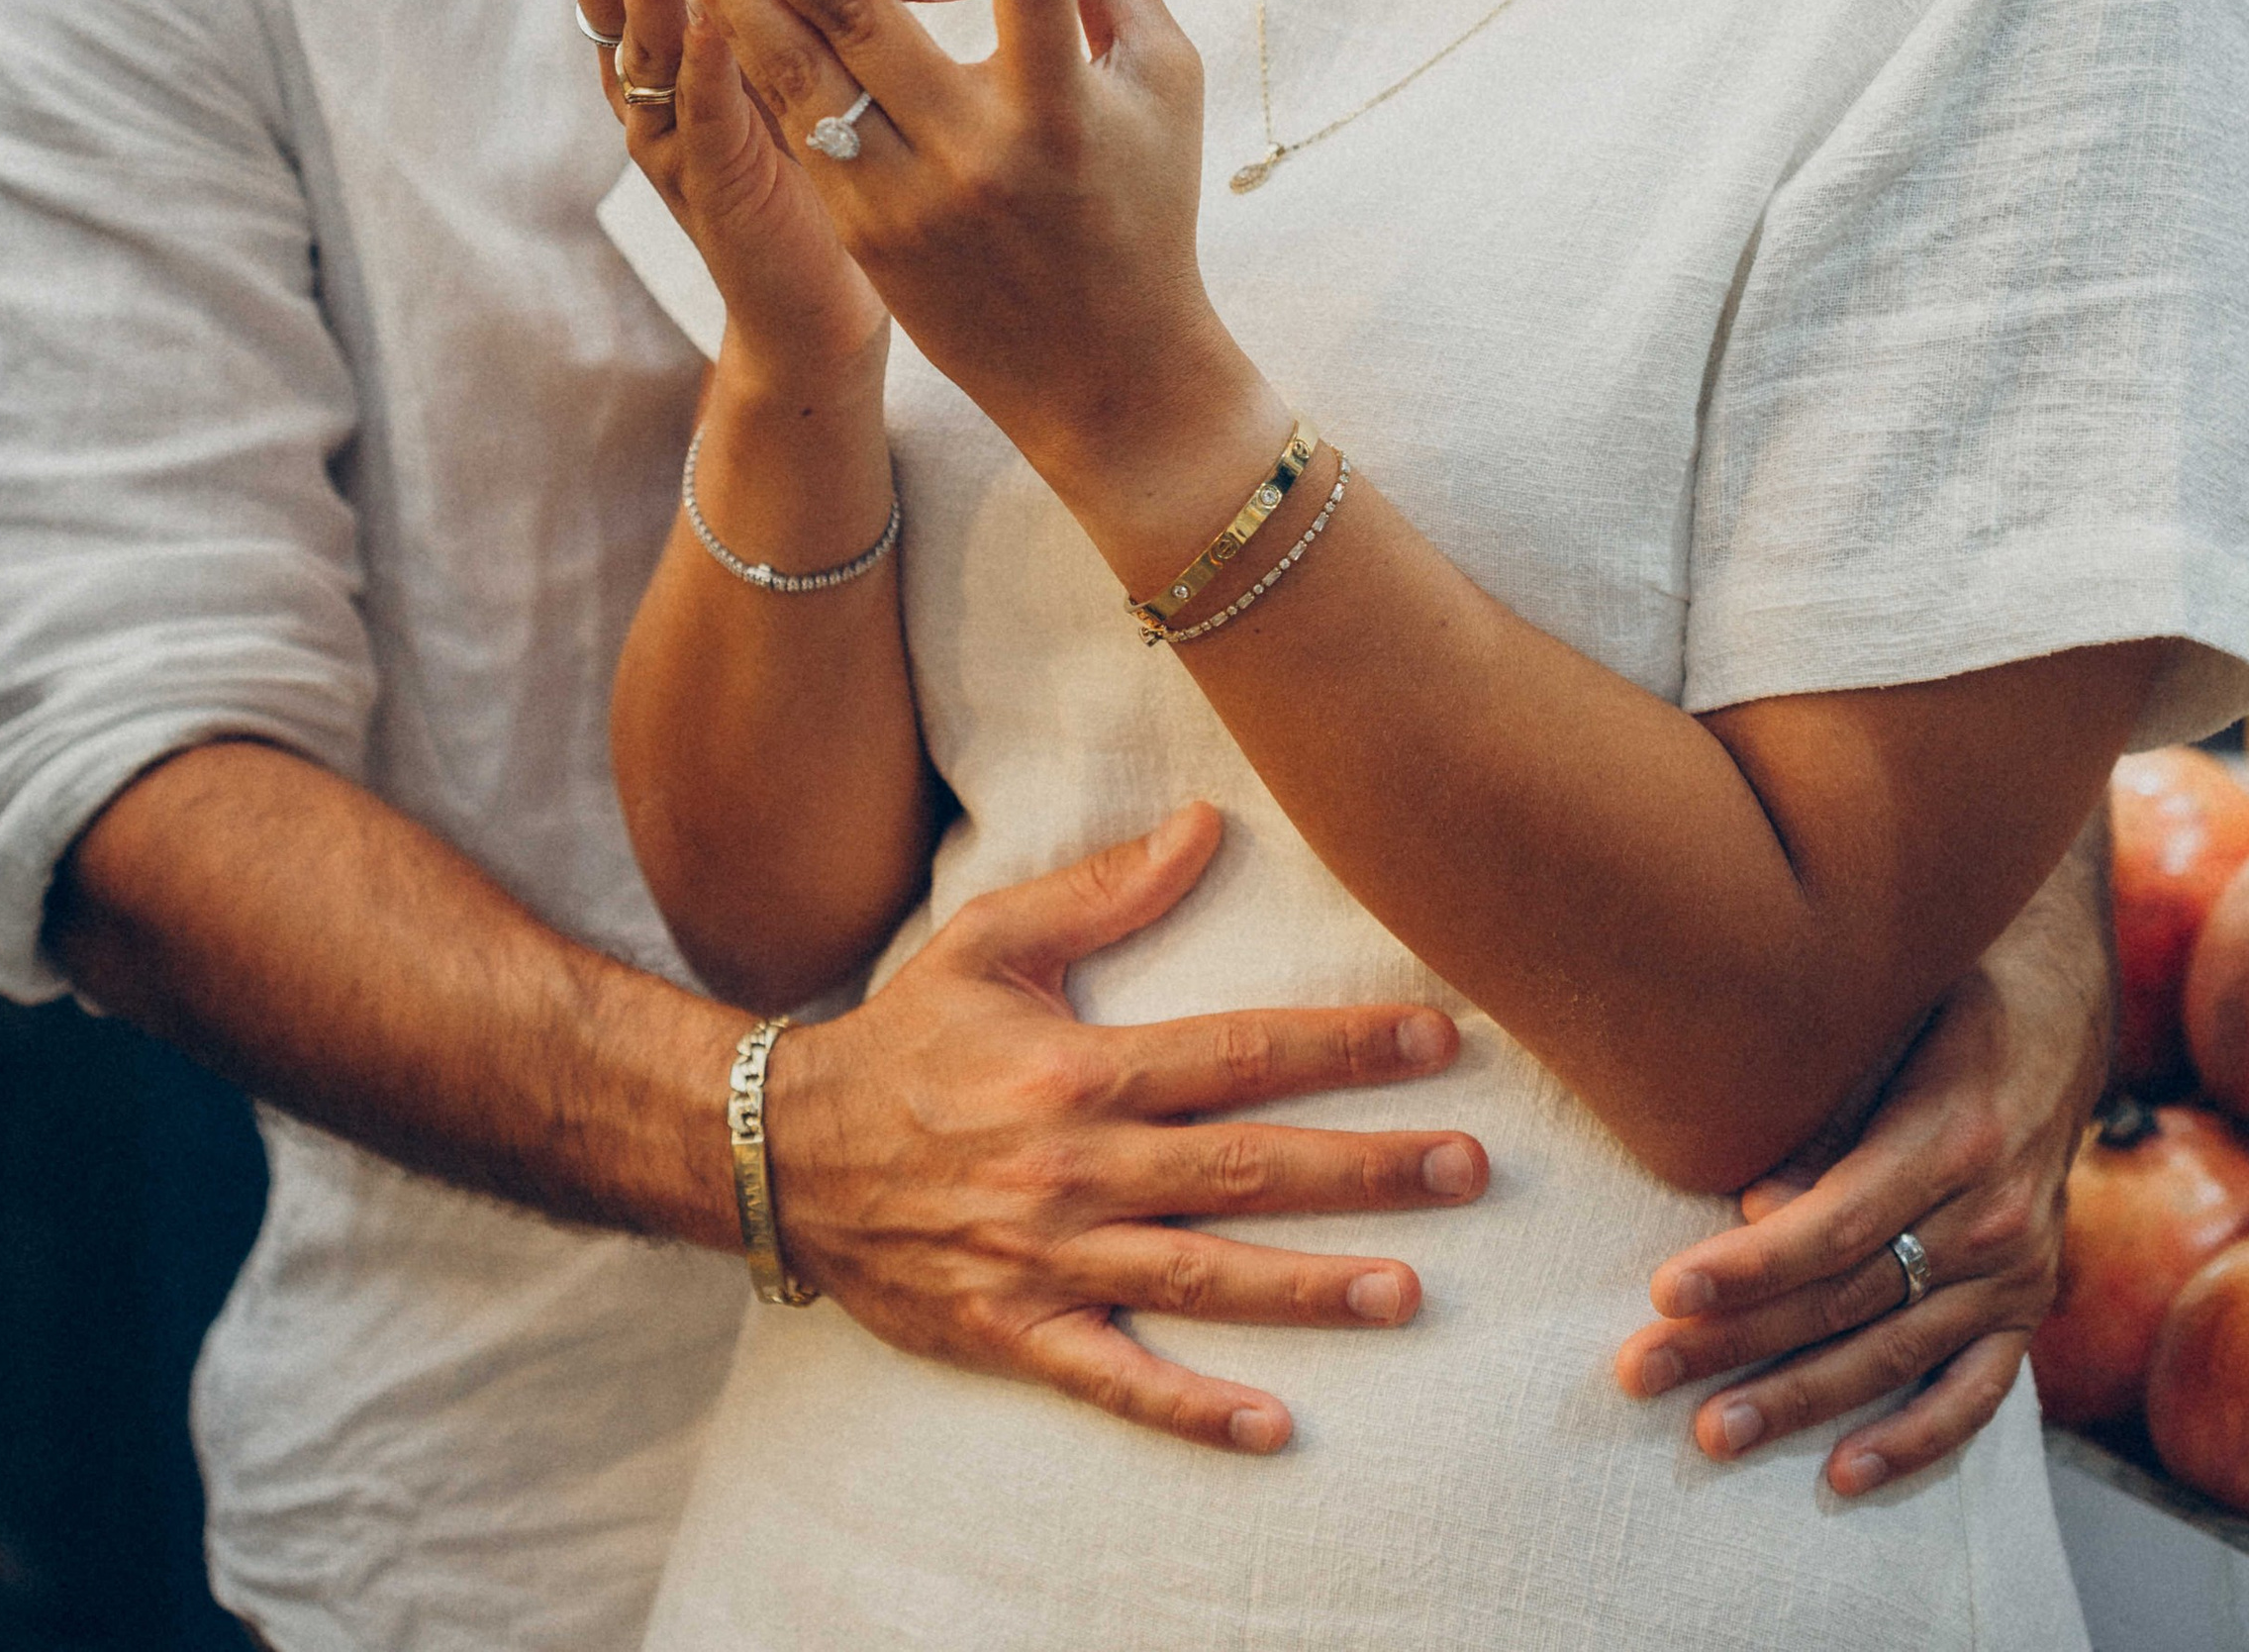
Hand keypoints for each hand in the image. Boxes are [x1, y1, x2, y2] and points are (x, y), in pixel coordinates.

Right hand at [566, 0, 883, 378]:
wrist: (813, 316)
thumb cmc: (817, 176)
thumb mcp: (790, 62)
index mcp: (670, 50)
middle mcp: (654, 88)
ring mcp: (678, 140)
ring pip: (651, 39)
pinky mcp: (722, 189)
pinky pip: (706, 113)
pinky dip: (706, 55)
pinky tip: (716, 3)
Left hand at [662, 0, 1241, 498]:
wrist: (1103, 378)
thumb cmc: (1146, 211)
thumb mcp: (1162, 85)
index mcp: (1062, 108)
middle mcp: (972, 154)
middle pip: (857, 11)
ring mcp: (900, 199)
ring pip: (791, 67)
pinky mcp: (857, 228)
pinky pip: (785, 118)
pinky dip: (739, 41)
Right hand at [766, 799, 1487, 1452]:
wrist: (780, 1149)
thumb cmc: (903, 1036)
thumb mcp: (990, 940)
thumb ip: (1104, 887)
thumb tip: (1206, 823)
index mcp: (1078, 1070)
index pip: (1238, 1053)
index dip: (1343, 1045)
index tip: (1438, 1038)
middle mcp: (1073, 1168)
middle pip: (1245, 1169)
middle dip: (1364, 1168)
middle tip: (1468, 1167)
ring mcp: (1046, 1259)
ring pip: (1201, 1278)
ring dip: (1309, 1287)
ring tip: (1410, 1290)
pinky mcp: (1014, 1331)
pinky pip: (1115, 1383)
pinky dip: (1191, 1410)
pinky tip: (1272, 1425)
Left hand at [1612, 901, 2100, 1495]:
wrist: (2058, 1012)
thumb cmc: (1939, 1001)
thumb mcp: (1883, 1026)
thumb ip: (1827, 1119)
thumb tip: (1758, 1206)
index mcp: (1951, 1137)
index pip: (1834, 1226)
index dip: (1748, 1266)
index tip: (1665, 1291)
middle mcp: (1991, 1217)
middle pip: (1845, 1298)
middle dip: (1738, 1340)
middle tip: (1644, 1371)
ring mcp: (2015, 1272)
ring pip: (1892, 1354)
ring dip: (1798, 1401)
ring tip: (1710, 1433)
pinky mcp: (2028, 1306)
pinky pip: (1975, 1394)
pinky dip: (1913, 1441)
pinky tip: (1843, 1476)